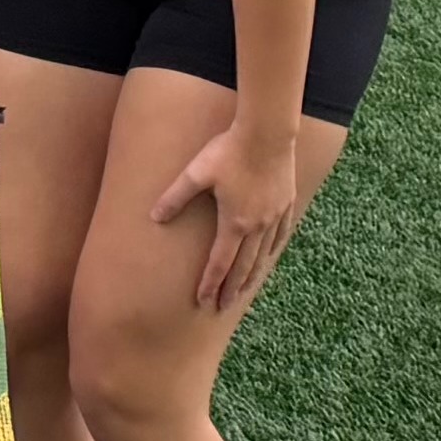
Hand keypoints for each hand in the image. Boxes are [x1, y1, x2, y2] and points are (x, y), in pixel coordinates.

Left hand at [148, 120, 312, 311]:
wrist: (268, 134)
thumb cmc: (228, 151)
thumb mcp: (195, 173)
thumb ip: (175, 197)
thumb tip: (154, 217)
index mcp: (234, 223)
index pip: (219, 263)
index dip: (210, 284)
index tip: (203, 302)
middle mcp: (257, 226)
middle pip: (243, 267)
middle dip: (231, 289)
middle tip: (222, 307)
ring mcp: (275, 216)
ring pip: (263, 255)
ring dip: (251, 276)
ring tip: (243, 292)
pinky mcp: (286, 204)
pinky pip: (280, 236)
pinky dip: (272, 252)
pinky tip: (268, 258)